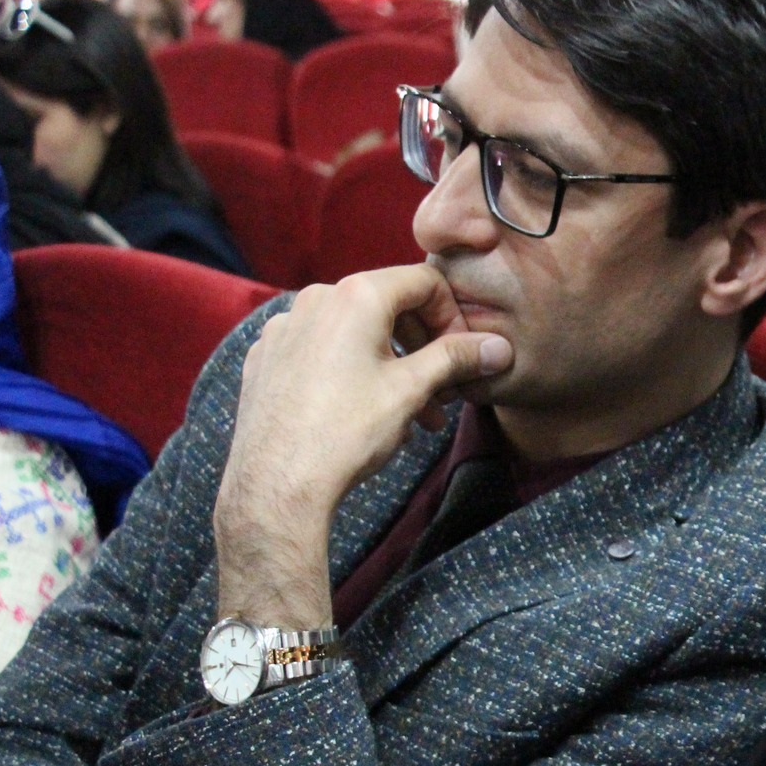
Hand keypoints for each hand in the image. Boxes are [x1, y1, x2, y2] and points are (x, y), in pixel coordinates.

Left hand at [212, 266, 513, 628]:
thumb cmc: (347, 432)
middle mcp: (315, 299)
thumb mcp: (412, 390)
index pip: (424, 282)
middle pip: (388, 306)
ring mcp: (285, 328)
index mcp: (355, 296)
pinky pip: (320, 351)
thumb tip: (498, 347)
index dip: (454, 316)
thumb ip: (456, 359)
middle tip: (444, 393)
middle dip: (423, 347)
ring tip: (411, 414)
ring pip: (354, 332)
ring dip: (391, 365)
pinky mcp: (267, 357)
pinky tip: (359, 412)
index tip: (463, 357)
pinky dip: (350, 371)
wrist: (277, 483)